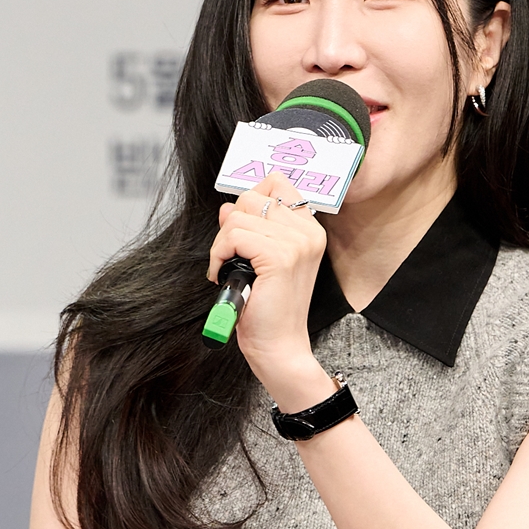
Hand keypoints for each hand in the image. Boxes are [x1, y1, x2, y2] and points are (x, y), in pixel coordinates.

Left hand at [208, 176, 335, 411]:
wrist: (279, 346)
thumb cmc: (268, 308)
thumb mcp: (260, 259)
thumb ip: (250, 227)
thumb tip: (228, 206)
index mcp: (309, 229)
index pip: (276, 183)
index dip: (250, 200)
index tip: (241, 229)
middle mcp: (308, 232)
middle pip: (252, 196)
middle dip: (231, 225)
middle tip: (231, 256)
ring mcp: (297, 243)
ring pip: (238, 215)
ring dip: (222, 244)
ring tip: (228, 268)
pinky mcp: (280, 256)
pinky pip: (233, 235)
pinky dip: (219, 255)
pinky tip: (223, 274)